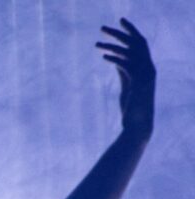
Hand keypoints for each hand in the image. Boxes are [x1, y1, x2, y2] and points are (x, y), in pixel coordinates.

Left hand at [97, 18, 154, 138]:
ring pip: (129, 52)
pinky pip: (126, 64)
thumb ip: (123, 73)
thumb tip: (115, 60)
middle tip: (102, 27)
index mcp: (146, 69)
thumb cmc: (131, 109)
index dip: (128, 34)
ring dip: (112, 45)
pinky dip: (115, 58)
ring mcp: (146, 75)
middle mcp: (148, 69)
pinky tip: (104, 56)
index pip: (139, 45)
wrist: (137, 126)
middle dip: (120, 33)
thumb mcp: (126, 87)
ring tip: (96, 43)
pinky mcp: (139, 82)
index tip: (116, 26)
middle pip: (135, 43)